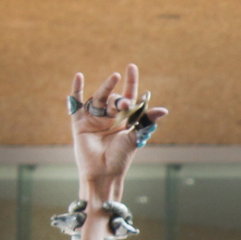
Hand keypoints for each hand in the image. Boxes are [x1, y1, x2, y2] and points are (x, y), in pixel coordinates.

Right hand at [71, 64, 167, 189]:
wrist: (103, 172)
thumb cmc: (121, 158)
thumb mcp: (135, 137)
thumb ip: (145, 121)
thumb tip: (164, 110)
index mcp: (124, 119)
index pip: (128, 95)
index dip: (130, 81)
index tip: (131, 67)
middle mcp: (109, 116)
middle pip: (114, 98)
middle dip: (121, 98)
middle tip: (126, 103)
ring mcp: (94, 118)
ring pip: (99, 98)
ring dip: (106, 88)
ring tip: (114, 79)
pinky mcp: (80, 122)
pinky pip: (76, 103)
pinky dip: (76, 90)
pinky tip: (79, 76)